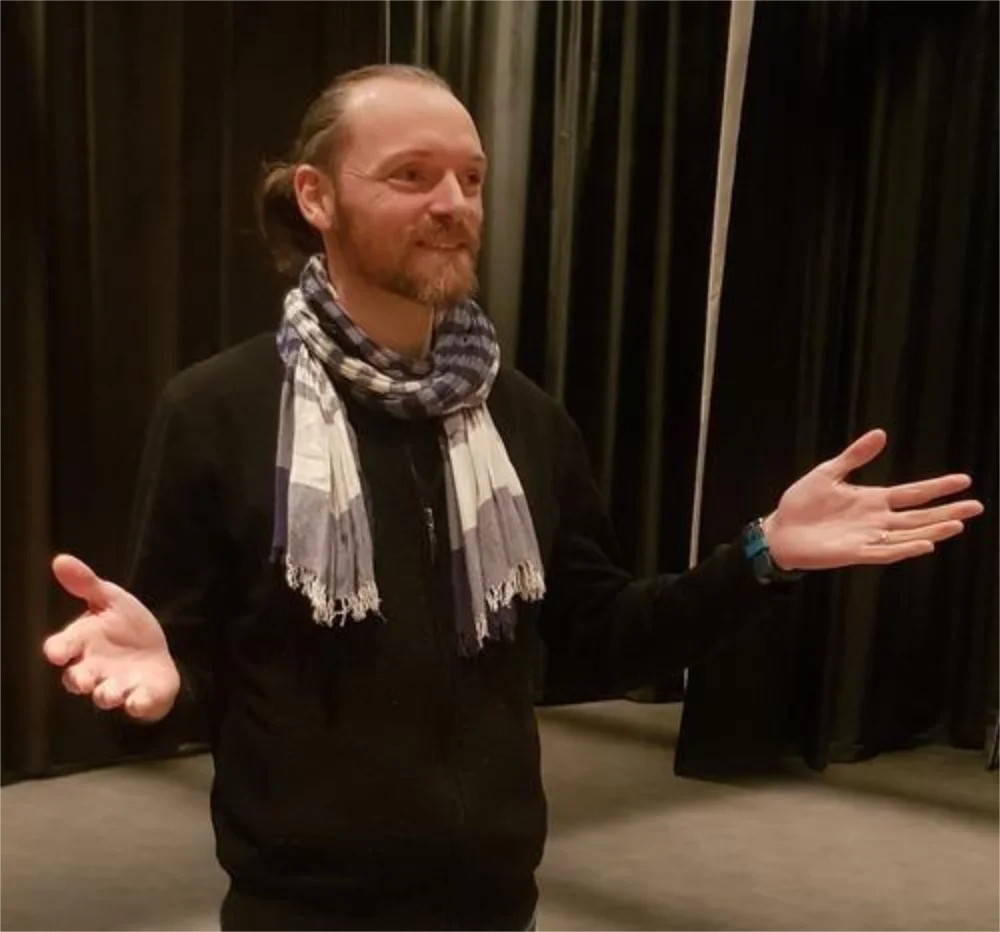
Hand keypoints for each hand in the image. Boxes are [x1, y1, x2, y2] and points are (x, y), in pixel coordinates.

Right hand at [43, 555, 180, 721]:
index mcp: (83, 643)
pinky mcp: (140, 696)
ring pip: (105, 695)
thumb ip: (86, 583)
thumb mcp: (110, 599)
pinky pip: (137, 704)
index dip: (58, 650)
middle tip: (85, 679)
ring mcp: (116, 684)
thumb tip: (59, 559)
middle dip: (79, 680)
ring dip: (106, 694)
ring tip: (110, 692)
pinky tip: (139, 700)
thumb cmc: (124, 626)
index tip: (58, 652)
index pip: (61, 648)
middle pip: (77, 678)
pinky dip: (137, 704)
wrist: (155, 652)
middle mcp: (94, 668)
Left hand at [763, 430, 984, 570]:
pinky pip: (885, 552)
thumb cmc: (802, 503)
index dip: (937, 487)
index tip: (964, 480)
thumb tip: (881, 434)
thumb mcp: (828, 473)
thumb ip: (854, 456)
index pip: (912, 493)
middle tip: (977, 507)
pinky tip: (925, 543)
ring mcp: (867, 538)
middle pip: (919, 516)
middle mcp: (876, 520)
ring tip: (958, 524)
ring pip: (909, 535)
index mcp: (872, 500)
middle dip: (948, 511)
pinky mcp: (854, 553)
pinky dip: (905, 549)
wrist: (779, 530)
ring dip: (933, 530)